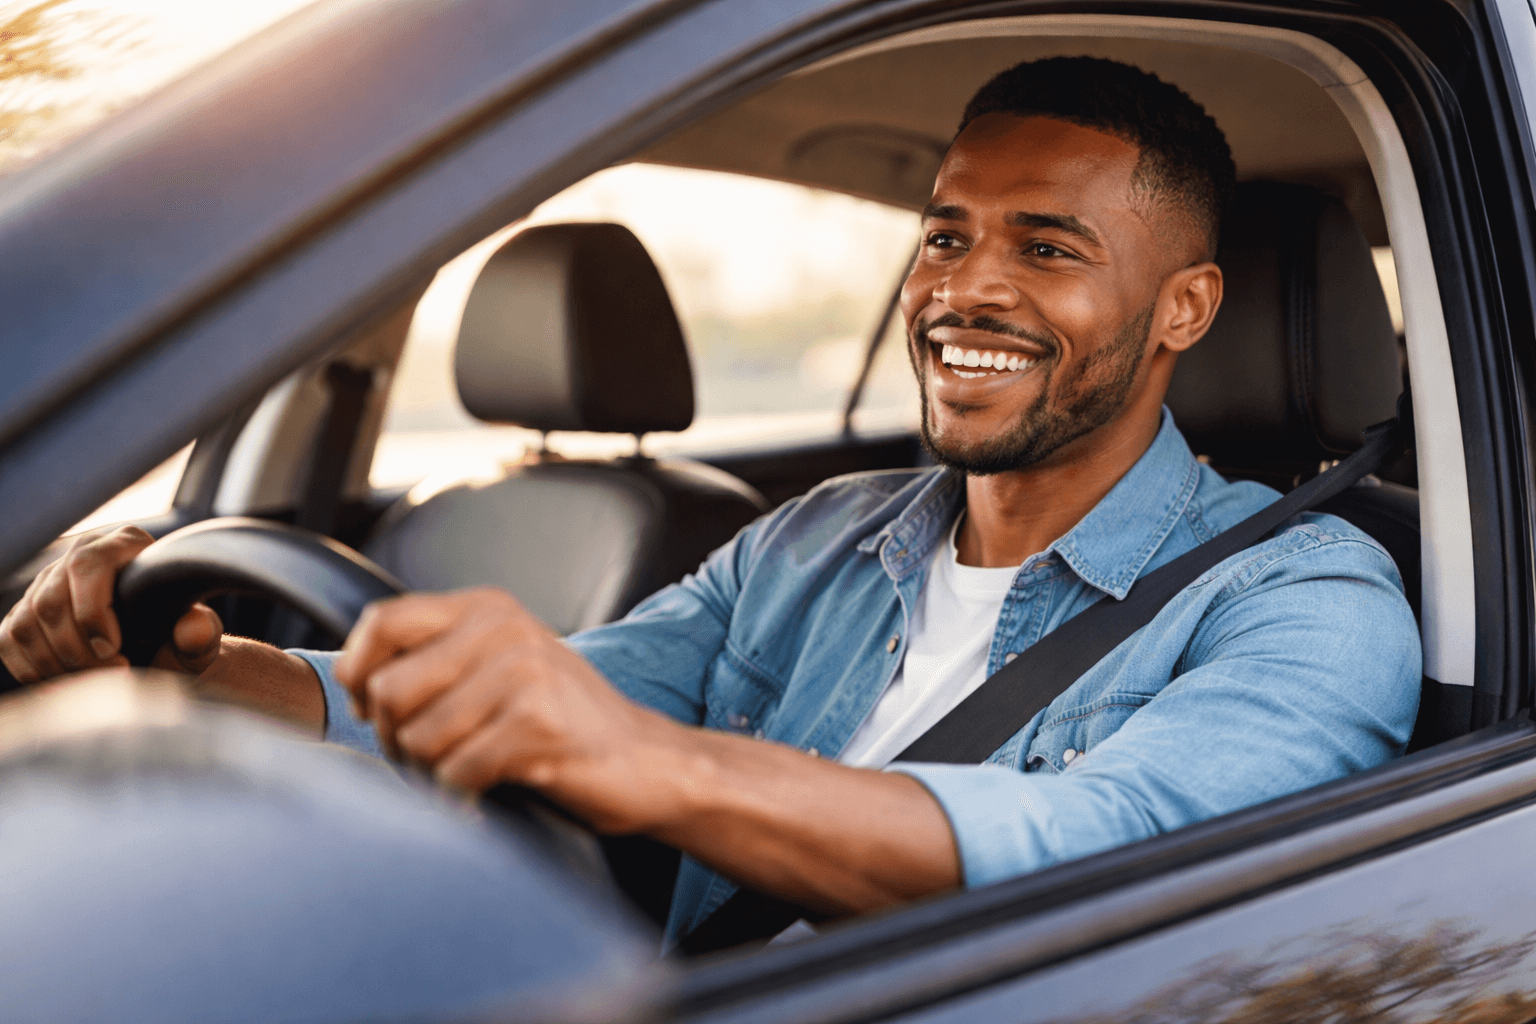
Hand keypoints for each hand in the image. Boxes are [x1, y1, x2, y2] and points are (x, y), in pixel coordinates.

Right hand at [0, 525, 223, 683]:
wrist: (160, 645)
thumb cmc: (179, 635)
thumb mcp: (198, 634)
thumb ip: (202, 633)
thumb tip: (194, 628)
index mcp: (125, 544)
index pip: (88, 565)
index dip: (92, 612)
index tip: (114, 651)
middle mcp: (80, 553)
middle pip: (51, 600)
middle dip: (77, 650)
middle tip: (109, 676)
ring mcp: (50, 581)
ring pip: (27, 622)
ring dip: (55, 663)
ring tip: (93, 683)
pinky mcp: (27, 610)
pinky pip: (10, 639)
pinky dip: (32, 669)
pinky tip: (65, 683)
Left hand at [336, 587, 676, 832]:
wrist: (647, 761)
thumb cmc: (564, 722)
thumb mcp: (503, 666)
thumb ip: (438, 657)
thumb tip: (347, 676)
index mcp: (488, 608)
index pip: (383, 622)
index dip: (358, 673)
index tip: (373, 710)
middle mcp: (504, 631)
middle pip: (390, 691)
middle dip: (395, 740)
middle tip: (427, 758)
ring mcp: (523, 674)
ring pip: (419, 739)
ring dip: (431, 773)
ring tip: (467, 772)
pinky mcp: (537, 725)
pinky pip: (457, 772)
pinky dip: (464, 795)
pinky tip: (488, 791)